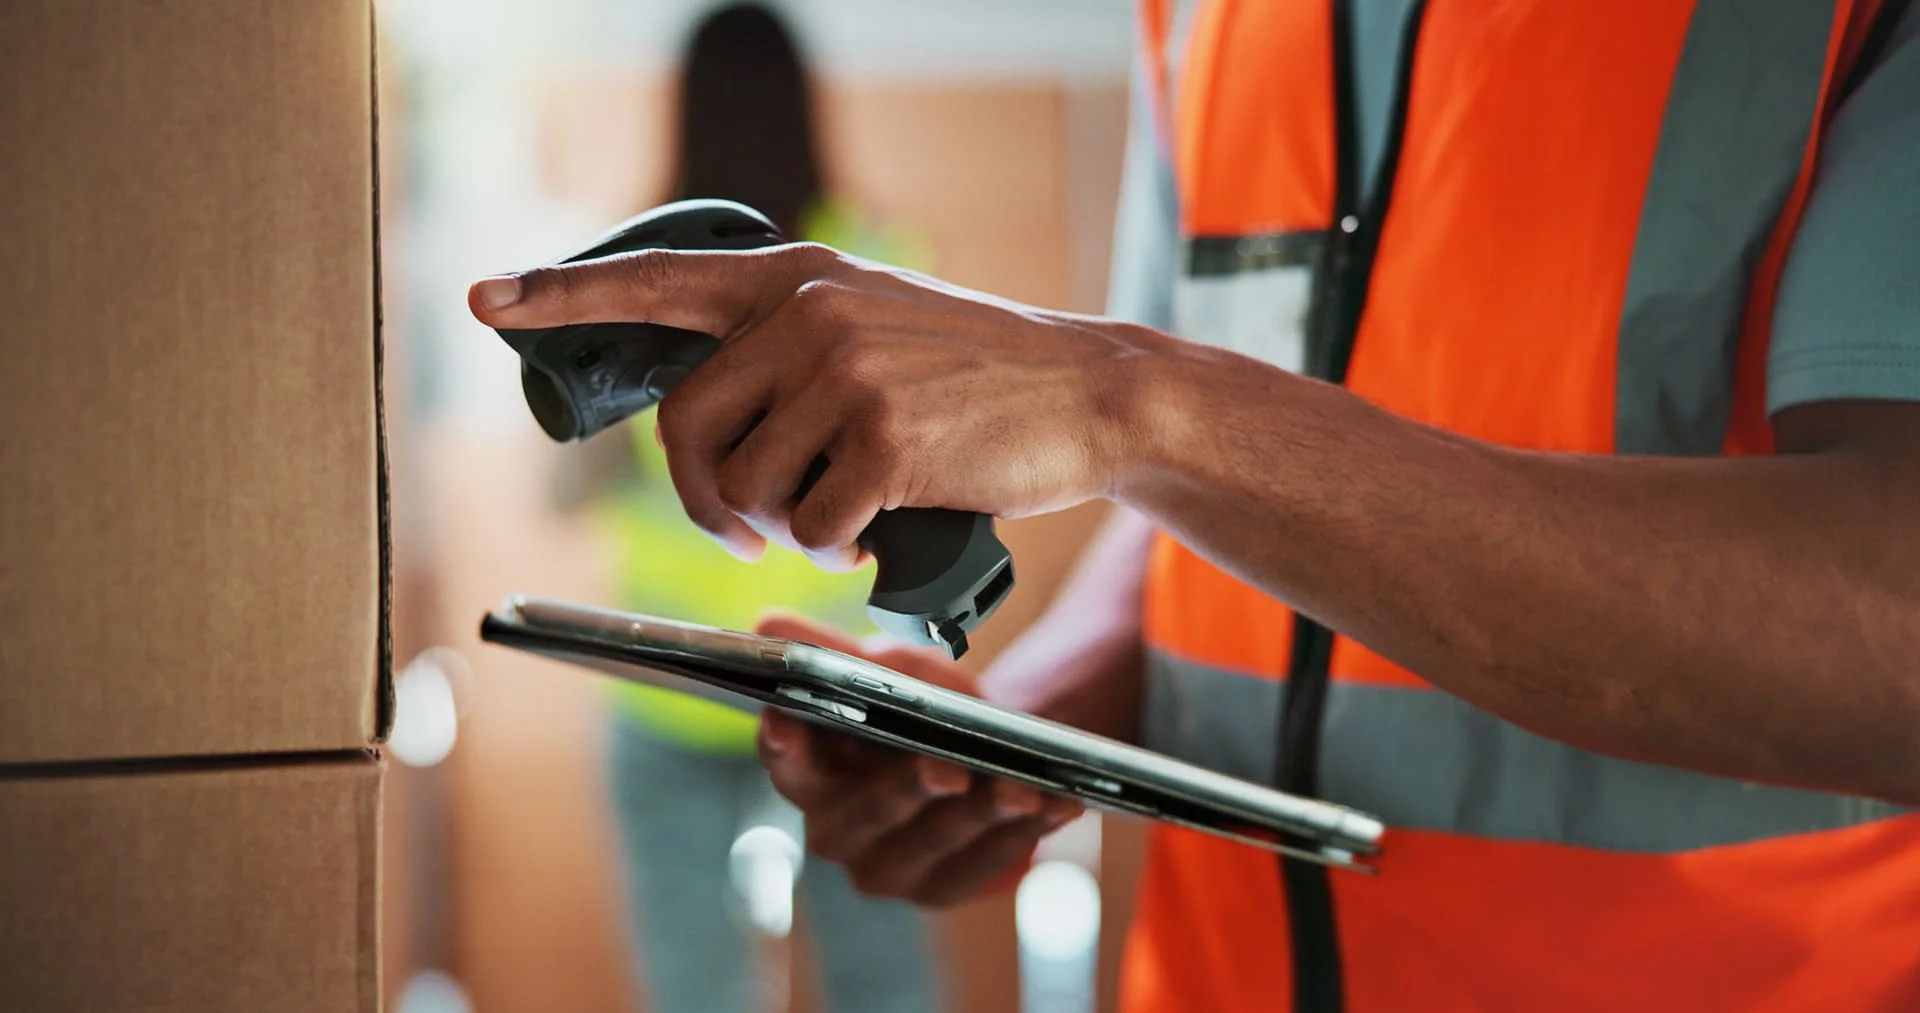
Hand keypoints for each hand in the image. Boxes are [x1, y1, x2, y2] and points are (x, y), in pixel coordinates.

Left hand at [469, 244, 1166, 566]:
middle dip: (706, 498)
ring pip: (745, 487)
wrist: (1081, 393)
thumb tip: (696, 422)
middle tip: (748, 525)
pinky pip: (808, 525)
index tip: (486, 300)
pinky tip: (870, 532)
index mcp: (796, 279)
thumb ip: (788, 344)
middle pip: (685, 426)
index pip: (658, 281)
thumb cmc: (969, 375)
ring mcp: (846, 373)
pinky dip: (832, 549)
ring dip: (780, 527)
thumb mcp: (874, 322)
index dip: (563, 295)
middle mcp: (809, 313)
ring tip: (838, 517)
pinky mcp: (886, 438)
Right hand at [752, 613, 1084, 906]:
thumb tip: (770, 625)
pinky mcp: (942, 890)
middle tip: (947, 769)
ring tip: (1021, 788)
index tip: (792, 721)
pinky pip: (985, 865)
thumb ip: (834, 652)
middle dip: (909, 789)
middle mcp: (836, 832)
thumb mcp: (885, 668)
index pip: (785, 762)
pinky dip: (1025, 834)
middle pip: (866, 812)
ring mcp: (887, 870)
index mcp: (808, 775)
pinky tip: (1057, 805)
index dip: (784, 744)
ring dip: (981, 815)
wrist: (980, 748)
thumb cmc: (918, 706)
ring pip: (932, 844)